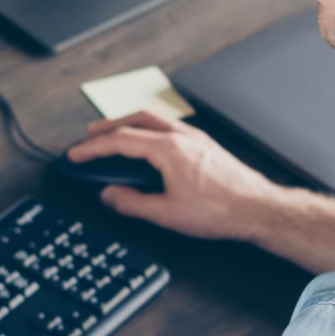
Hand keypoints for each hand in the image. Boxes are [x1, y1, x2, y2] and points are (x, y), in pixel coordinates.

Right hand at [66, 111, 281, 239]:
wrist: (258, 208)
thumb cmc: (221, 210)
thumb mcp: (167, 214)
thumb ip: (132, 203)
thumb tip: (110, 195)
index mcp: (168, 149)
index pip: (120, 141)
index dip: (93, 148)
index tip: (76, 154)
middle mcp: (182, 136)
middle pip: (135, 121)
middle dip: (107, 127)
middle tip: (88, 137)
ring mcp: (195, 138)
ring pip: (154, 121)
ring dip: (129, 124)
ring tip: (114, 135)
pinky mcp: (205, 145)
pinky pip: (169, 127)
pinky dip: (149, 129)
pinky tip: (149, 143)